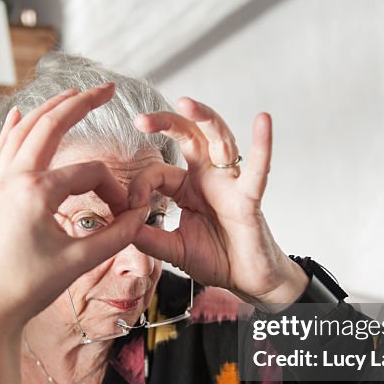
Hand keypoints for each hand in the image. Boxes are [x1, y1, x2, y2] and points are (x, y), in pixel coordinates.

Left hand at [0, 84, 147, 329]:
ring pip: (23, 131)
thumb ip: (117, 235)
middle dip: (80, 103)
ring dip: (48, 109)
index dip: (114, 189)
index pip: (89, 173)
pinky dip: (12, 129)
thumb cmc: (29, 286)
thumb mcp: (79, 261)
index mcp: (37, 192)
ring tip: (72, 93)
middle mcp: (14, 178)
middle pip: (50, 126)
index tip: (124, 214)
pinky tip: (16, 114)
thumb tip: (142, 215)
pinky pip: (1, 150)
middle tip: (106, 88)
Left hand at [129, 98, 306, 306]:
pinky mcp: (249, 197)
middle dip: (166, 123)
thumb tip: (119, 223)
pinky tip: (263, 122)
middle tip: (141, 119)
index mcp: (187, 187)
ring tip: (187, 103)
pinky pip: (258, 169)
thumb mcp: (171, 249)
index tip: (130, 207)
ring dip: (205, 119)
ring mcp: (230, 184)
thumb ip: (146, 236)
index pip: (158, 172)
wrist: (246, 280)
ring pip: (219, 140)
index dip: (139, 185)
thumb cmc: (216, 259)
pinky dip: (262, 145)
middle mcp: (208, 178)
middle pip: (189, 137)